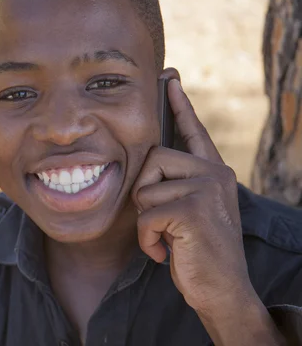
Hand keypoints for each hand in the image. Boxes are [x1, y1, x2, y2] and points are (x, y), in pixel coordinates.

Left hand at [131, 80, 283, 344]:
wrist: (222, 290)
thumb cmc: (197, 250)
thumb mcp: (190, 210)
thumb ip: (177, 184)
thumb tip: (149, 164)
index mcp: (212, 171)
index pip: (193, 130)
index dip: (179, 104)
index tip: (168, 76)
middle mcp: (214, 173)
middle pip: (153, 158)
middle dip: (145, 192)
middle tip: (162, 221)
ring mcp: (206, 189)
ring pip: (145, 189)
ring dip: (146, 222)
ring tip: (168, 238)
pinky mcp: (193, 209)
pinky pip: (146, 215)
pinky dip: (147, 239)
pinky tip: (165, 252)